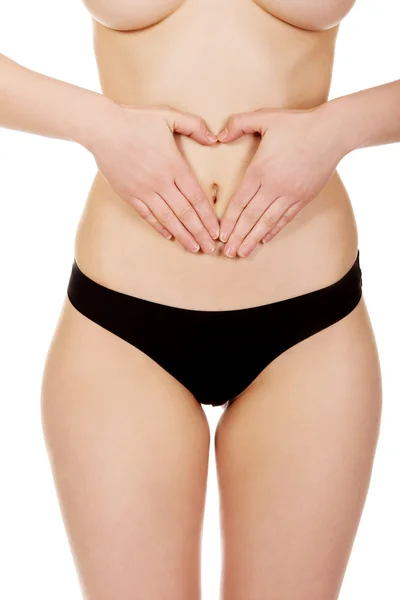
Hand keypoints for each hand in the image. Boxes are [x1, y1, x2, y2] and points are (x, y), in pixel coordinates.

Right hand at [89, 102, 219, 253]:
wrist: (102, 128)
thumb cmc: (135, 120)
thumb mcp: (169, 116)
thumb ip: (194, 126)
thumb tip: (214, 138)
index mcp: (174, 165)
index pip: (197, 197)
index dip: (208, 217)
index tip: (217, 230)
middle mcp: (161, 182)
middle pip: (185, 213)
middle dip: (200, 233)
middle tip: (210, 248)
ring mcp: (144, 190)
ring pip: (168, 219)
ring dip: (183, 236)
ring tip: (194, 248)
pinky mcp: (129, 195)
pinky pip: (147, 215)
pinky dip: (159, 227)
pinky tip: (169, 236)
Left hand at [217, 105, 347, 257]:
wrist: (332, 133)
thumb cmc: (298, 124)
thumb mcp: (265, 117)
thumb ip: (239, 124)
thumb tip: (219, 135)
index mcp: (260, 170)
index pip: (240, 202)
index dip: (229, 221)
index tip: (221, 234)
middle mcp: (274, 187)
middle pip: (251, 217)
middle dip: (238, 236)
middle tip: (228, 252)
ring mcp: (290, 194)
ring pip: (267, 222)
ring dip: (253, 239)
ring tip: (243, 253)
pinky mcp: (303, 198)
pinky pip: (285, 218)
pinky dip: (274, 230)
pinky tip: (264, 239)